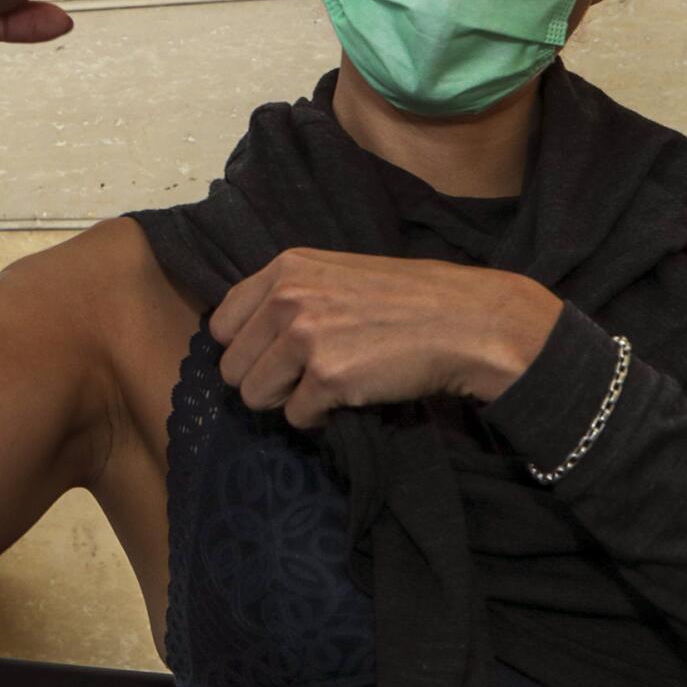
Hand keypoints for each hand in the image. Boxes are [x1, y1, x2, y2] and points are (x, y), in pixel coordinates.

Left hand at [211, 248, 563, 427]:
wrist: (465, 322)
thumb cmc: (404, 300)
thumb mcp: (336, 274)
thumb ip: (289, 295)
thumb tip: (243, 337)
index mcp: (285, 269)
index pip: (221, 324)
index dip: (245, 348)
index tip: (273, 357)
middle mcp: (287, 298)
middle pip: (232, 367)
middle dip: (264, 381)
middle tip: (304, 378)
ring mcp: (305, 337)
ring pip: (255, 396)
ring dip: (288, 401)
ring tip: (327, 386)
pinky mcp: (326, 378)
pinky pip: (295, 418)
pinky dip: (319, 418)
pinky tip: (351, 397)